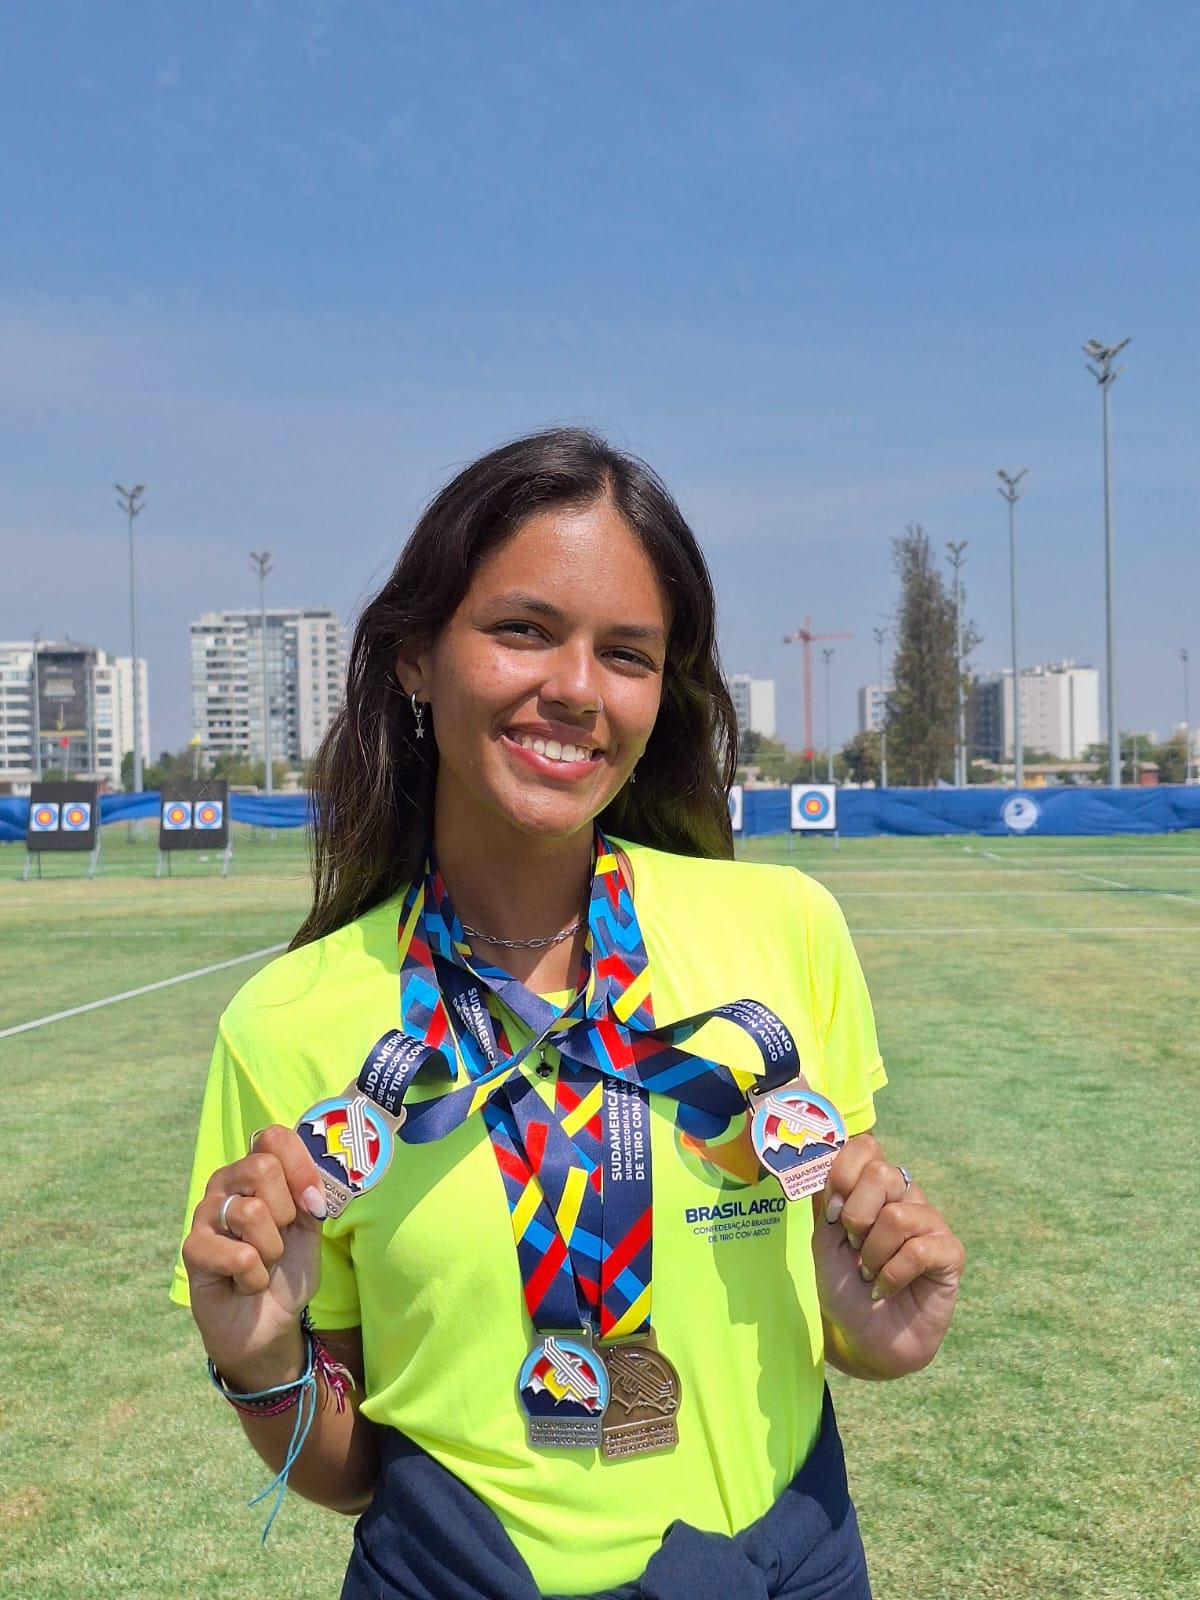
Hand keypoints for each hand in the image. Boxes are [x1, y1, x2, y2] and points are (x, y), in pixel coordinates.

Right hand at [181, 1126, 327, 1389]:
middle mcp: (226, 1183)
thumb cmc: (288, 1268)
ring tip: (264, 1263)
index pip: (273, 1137)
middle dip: (286, 1212)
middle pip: (261, 1167)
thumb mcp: (311, 1227)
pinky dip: (255, 1277)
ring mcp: (204, 1214)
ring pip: (250, 1212)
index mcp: (255, 1169)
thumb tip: (311, 1188)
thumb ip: (312, 1195)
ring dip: (272, 1249)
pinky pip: (238, 1255)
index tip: (314, 1204)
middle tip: (281, 1237)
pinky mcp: (192, 1249)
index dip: (301, 1167)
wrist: (269, 1322)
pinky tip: (245, 1283)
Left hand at [812, 1133, 963, 1378]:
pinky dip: (893, 1274)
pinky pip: (920, 1249)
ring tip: (870, 1275)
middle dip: (856, 1216)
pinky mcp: (950, 1253)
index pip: (866, 1146)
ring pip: (897, 1215)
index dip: (843, 1174)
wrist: (865, 1339)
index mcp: (872, 1188)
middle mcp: (904, 1197)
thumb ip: (826, 1202)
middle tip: (854, 1247)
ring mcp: (930, 1222)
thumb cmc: (844, 1289)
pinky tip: (886, 1288)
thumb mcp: (824, 1242)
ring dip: (873, 1254)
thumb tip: (825, 1159)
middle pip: (881, 1173)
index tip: (832, 1215)